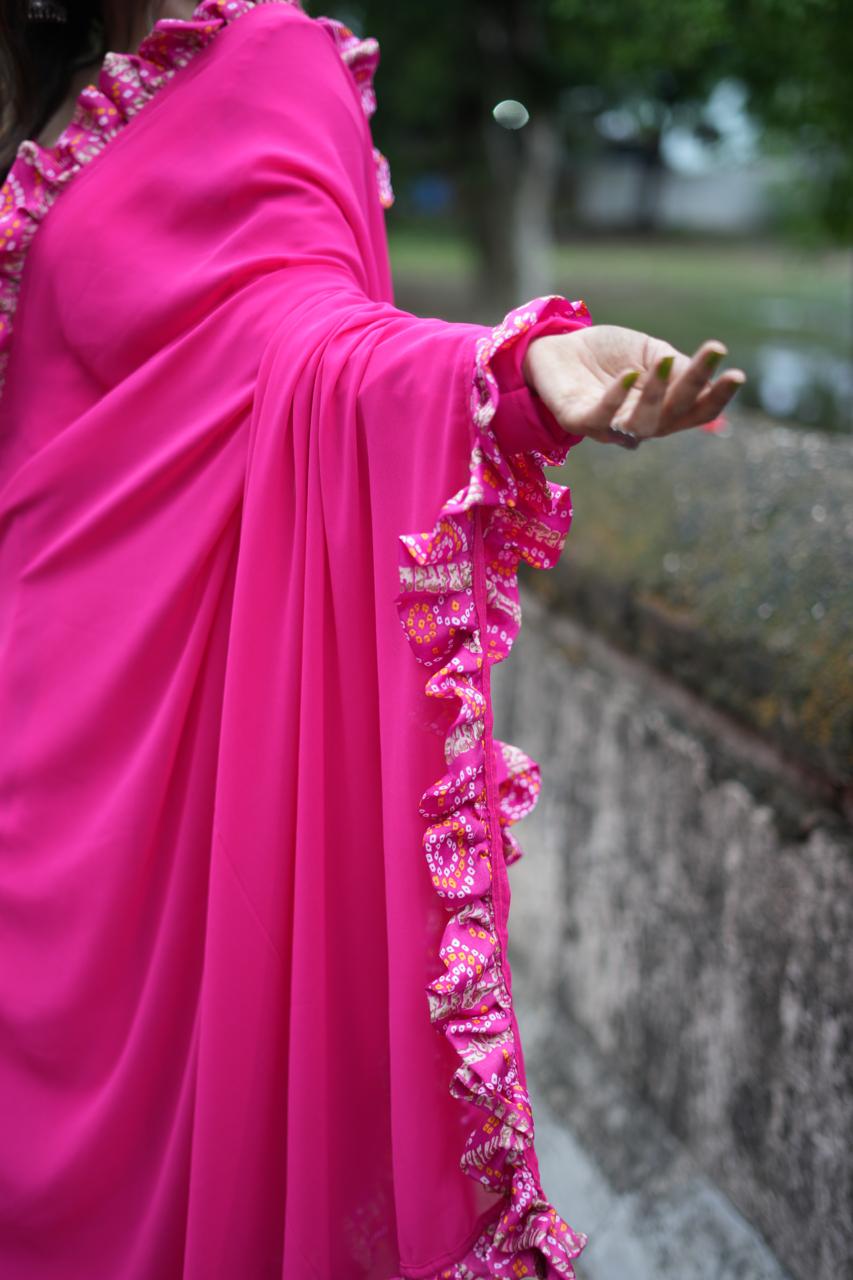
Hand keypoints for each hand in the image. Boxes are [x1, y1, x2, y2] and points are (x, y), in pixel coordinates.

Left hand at [522, 324, 746, 447]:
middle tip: (712, 356)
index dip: (716, 398)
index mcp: (660, 409)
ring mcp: (607, 427)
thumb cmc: (606, 354)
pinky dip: (616, 397)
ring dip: (657, 394)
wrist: (556, 346)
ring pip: (641, 423)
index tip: (736, 373)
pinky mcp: (578, 421)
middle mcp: (638, 425)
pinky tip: (629, 374)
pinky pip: (600, 416)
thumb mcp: (648, 353)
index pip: (695, 411)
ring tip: (665, 364)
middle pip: (673, 416)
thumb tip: (705, 372)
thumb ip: (674, 365)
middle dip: (694, 388)